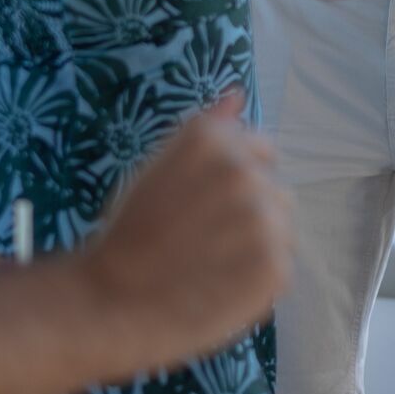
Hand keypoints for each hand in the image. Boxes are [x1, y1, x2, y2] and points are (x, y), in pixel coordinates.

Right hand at [77, 92, 291, 364]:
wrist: (112, 298)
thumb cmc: (130, 231)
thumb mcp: (160, 165)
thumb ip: (208, 128)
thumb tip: (239, 94)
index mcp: (213, 140)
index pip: (261, 150)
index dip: (236, 181)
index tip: (211, 205)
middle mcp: (243, 171)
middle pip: (274, 189)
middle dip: (250, 211)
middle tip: (205, 239)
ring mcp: (263, 219)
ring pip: (282, 228)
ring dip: (259, 243)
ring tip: (214, 263)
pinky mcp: (274, 266)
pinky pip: (281, 266)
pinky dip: (258, 280)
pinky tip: (222, 285)